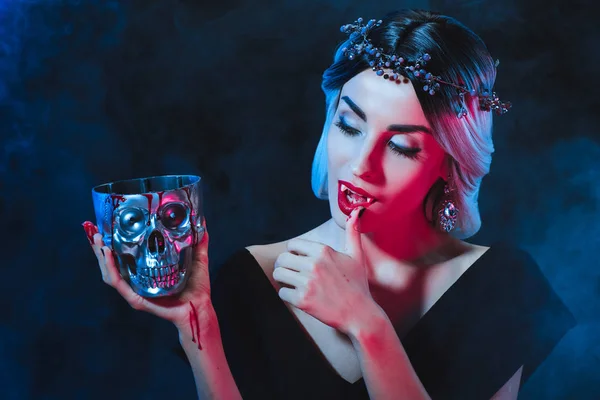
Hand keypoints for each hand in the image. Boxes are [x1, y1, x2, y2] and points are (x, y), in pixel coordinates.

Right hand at [83, 218, 212, 330]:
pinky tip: (108, 255)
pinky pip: (118, 283)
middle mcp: (137, 280)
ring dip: (101, 256)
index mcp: (146, 271)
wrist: (200, 306)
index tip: (107, 225)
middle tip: (94, 229)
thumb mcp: (197, 258)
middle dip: (100, 247)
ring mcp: (135, 290)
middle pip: (112, 263)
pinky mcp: (136, 299)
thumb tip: (200, 222)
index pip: (125, 255)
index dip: (114, 241)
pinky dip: (110, 269)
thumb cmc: (197, 287)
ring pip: (110, 272)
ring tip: (98, 239)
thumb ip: (198, 241)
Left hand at [273, 207, 375, 333]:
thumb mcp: (357, 256)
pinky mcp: (302, 300)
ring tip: (292, 283)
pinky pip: (282, 292)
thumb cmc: (358, 285)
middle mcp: (314, 264)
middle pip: (282, 258)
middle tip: (291, 272)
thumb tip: (357, 212)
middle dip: (285, 265)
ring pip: (279, 274)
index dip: (294, 252)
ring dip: (283, 279)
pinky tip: (298, 296)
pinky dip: (287, 295)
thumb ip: (353, 233)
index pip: (293, 244)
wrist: (360, 314)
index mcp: (324, 251)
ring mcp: (307, 282)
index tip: (299, 259)